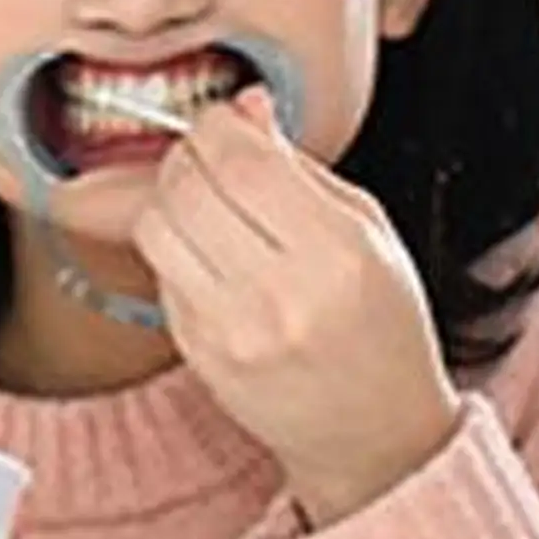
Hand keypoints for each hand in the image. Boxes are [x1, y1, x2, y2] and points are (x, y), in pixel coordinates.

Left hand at [130, 86, 462, 526]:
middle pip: (188, 186)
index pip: (242, 160)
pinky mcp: (197, 355)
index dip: (220, 124)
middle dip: (190, 154)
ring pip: (156, 227)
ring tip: (206, 202)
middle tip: (211, 155)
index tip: (227, 120)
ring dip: (171, 198)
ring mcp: (231, 331)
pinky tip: (212, 256)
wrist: (374, 431)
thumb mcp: (368, 232)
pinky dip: (176, 249)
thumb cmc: (382, 325)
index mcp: (337, 253)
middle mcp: (280, 295)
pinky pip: (161, 274)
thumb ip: (300, 166)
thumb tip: (244, 106)